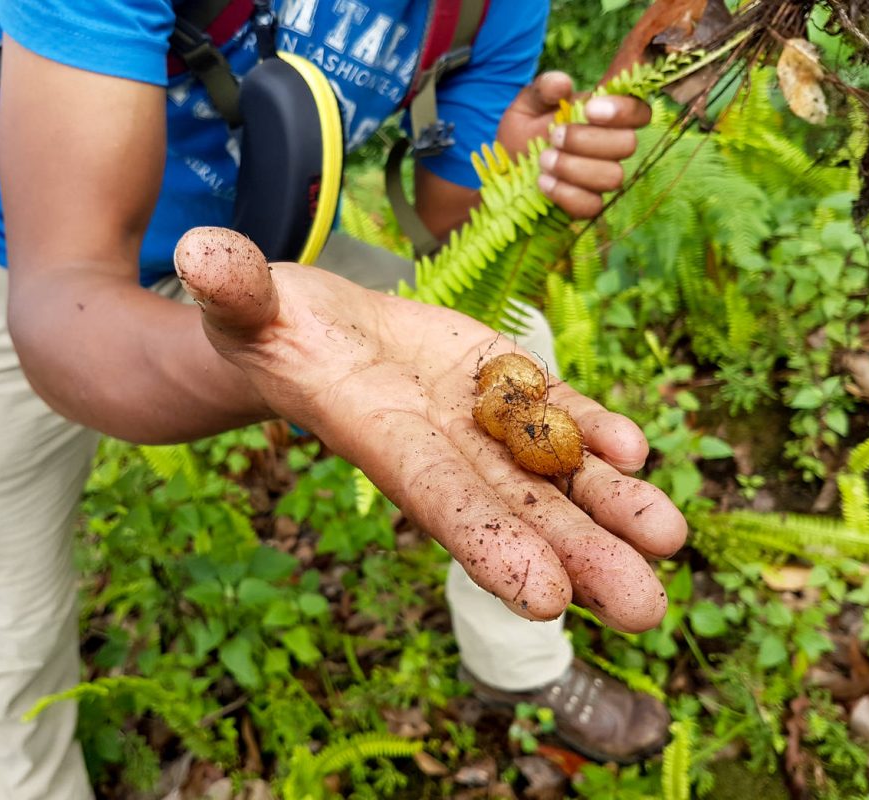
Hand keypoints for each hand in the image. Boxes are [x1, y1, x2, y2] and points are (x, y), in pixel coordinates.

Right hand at [175, 228, 686, 631]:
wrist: (313, 332)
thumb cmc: (269, 327)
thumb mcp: (246, 305)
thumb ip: (234, 290)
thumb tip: (201, 251)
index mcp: (375, 432)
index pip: (436, 495)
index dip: (488, 541)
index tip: (548, 599)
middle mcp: (437, 441)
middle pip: (514, 505)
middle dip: (579, 554)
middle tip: (646, 609)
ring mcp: (476, 418)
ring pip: (551, 468)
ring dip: (612, 505)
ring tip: (668, 539)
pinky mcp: (500, 383)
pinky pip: (555, 412)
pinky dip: (593, 431)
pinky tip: (635, 451)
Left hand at [496, 71, 650, 218]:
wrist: (504, 168)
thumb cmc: (523, 131)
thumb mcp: (527, 103)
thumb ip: (544, 89)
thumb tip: (562, 83)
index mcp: (606, 117)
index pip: (638, 111)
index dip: (623, 111)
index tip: (589, 110)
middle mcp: (611, 148)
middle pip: (627, 145)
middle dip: (588, 140)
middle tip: (553, 136)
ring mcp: (601, 179)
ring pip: (613, 177)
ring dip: (574, 167)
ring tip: (544, 159)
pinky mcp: (587, 205)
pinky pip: (592, 206)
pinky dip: (566, 194)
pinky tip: (543, 182)